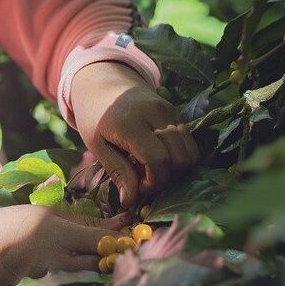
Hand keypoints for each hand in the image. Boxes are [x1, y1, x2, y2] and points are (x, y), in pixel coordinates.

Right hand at [0, 206, 131, 285]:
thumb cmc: (7, 223)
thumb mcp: (40, 214)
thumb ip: (72, 220)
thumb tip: (107, 224)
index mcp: (54, 229)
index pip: (98, 238)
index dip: (120, 239)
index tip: (136, 234)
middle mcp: (53, 253)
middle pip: (95, 259)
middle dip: (111, 254)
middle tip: (125, 247)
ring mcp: (44, 271)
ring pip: (77, 267)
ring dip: (85, 260)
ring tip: (84, 249)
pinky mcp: (36, 283)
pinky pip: (56, 274)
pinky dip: (57, 267)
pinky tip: (43, 258)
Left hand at [70, 62, 198, 206]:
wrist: (103, 84)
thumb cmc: (95, 117)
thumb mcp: (97, 146)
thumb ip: (117, 171)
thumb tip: (131, 201)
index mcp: (130, 122)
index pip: (158, 160)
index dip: (153, 182)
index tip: (139, 187)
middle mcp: (155, 113)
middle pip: (178, 158)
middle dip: (166, 178)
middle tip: (146, 180)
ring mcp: (169, 110)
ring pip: (190, 151)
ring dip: (176, 169)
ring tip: (152, 169)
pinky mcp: (176, 111)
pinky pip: (189, 141)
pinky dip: (180, 157)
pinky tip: (160, 158)